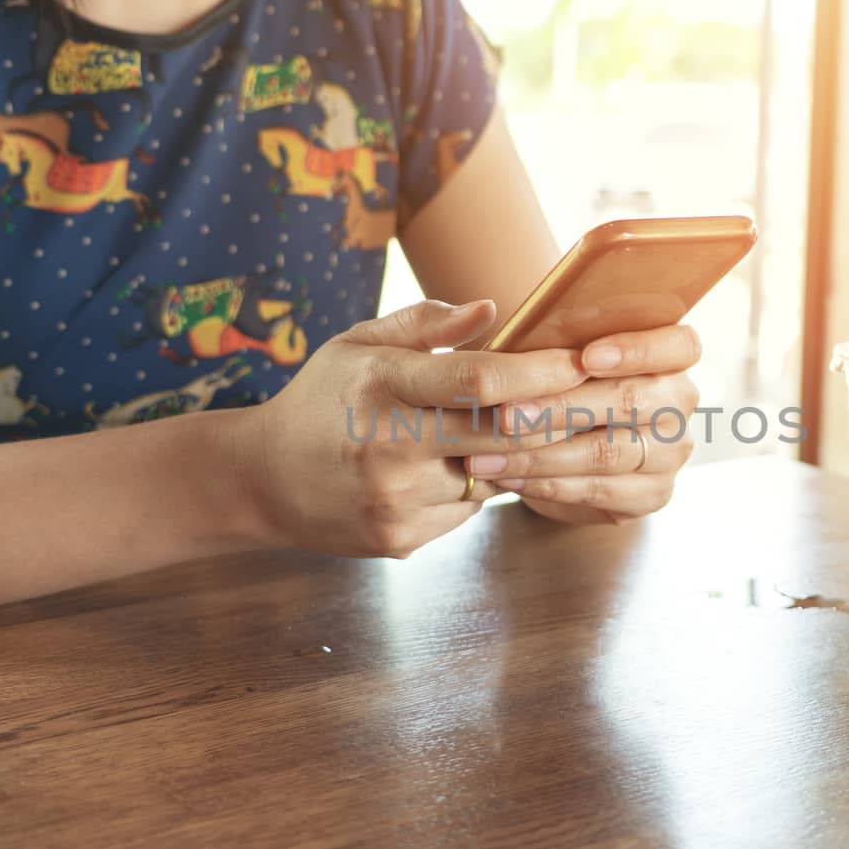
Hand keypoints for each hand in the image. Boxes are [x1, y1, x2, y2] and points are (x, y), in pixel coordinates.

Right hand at [234, 299, 586, 557]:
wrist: (258, 482)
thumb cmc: (320, 401)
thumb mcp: (357, 345)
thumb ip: (425, 325)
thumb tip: (492, 309)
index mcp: (382, 386)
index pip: (479, 380)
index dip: (540, 372)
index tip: (581, 362)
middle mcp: (390, 447)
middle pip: (502, 434)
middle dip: (555, 418)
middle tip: (589, 401)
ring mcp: (396, 500)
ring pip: (490, 477)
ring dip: (504, 456)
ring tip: (484, 433)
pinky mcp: (401, 538)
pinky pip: (467, 511)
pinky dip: (470, 488)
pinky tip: (441, 470)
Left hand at [464, 325, 700, 524]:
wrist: (564, 442)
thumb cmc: (559, 381)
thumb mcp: (555, 350)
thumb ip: (546, 336)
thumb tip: (484, 313)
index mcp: (673, 355)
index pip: (680, 345)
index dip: (636, 350)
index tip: (585, 358)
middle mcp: (680, 403)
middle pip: (630, 401)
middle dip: (561, 408)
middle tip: (506, 416)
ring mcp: (671, 453)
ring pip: (607, 452)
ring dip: (541, 454)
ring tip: (489, 456)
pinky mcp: (652, 495)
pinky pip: (599, 491)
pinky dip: (549, 485)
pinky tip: (510, 478)